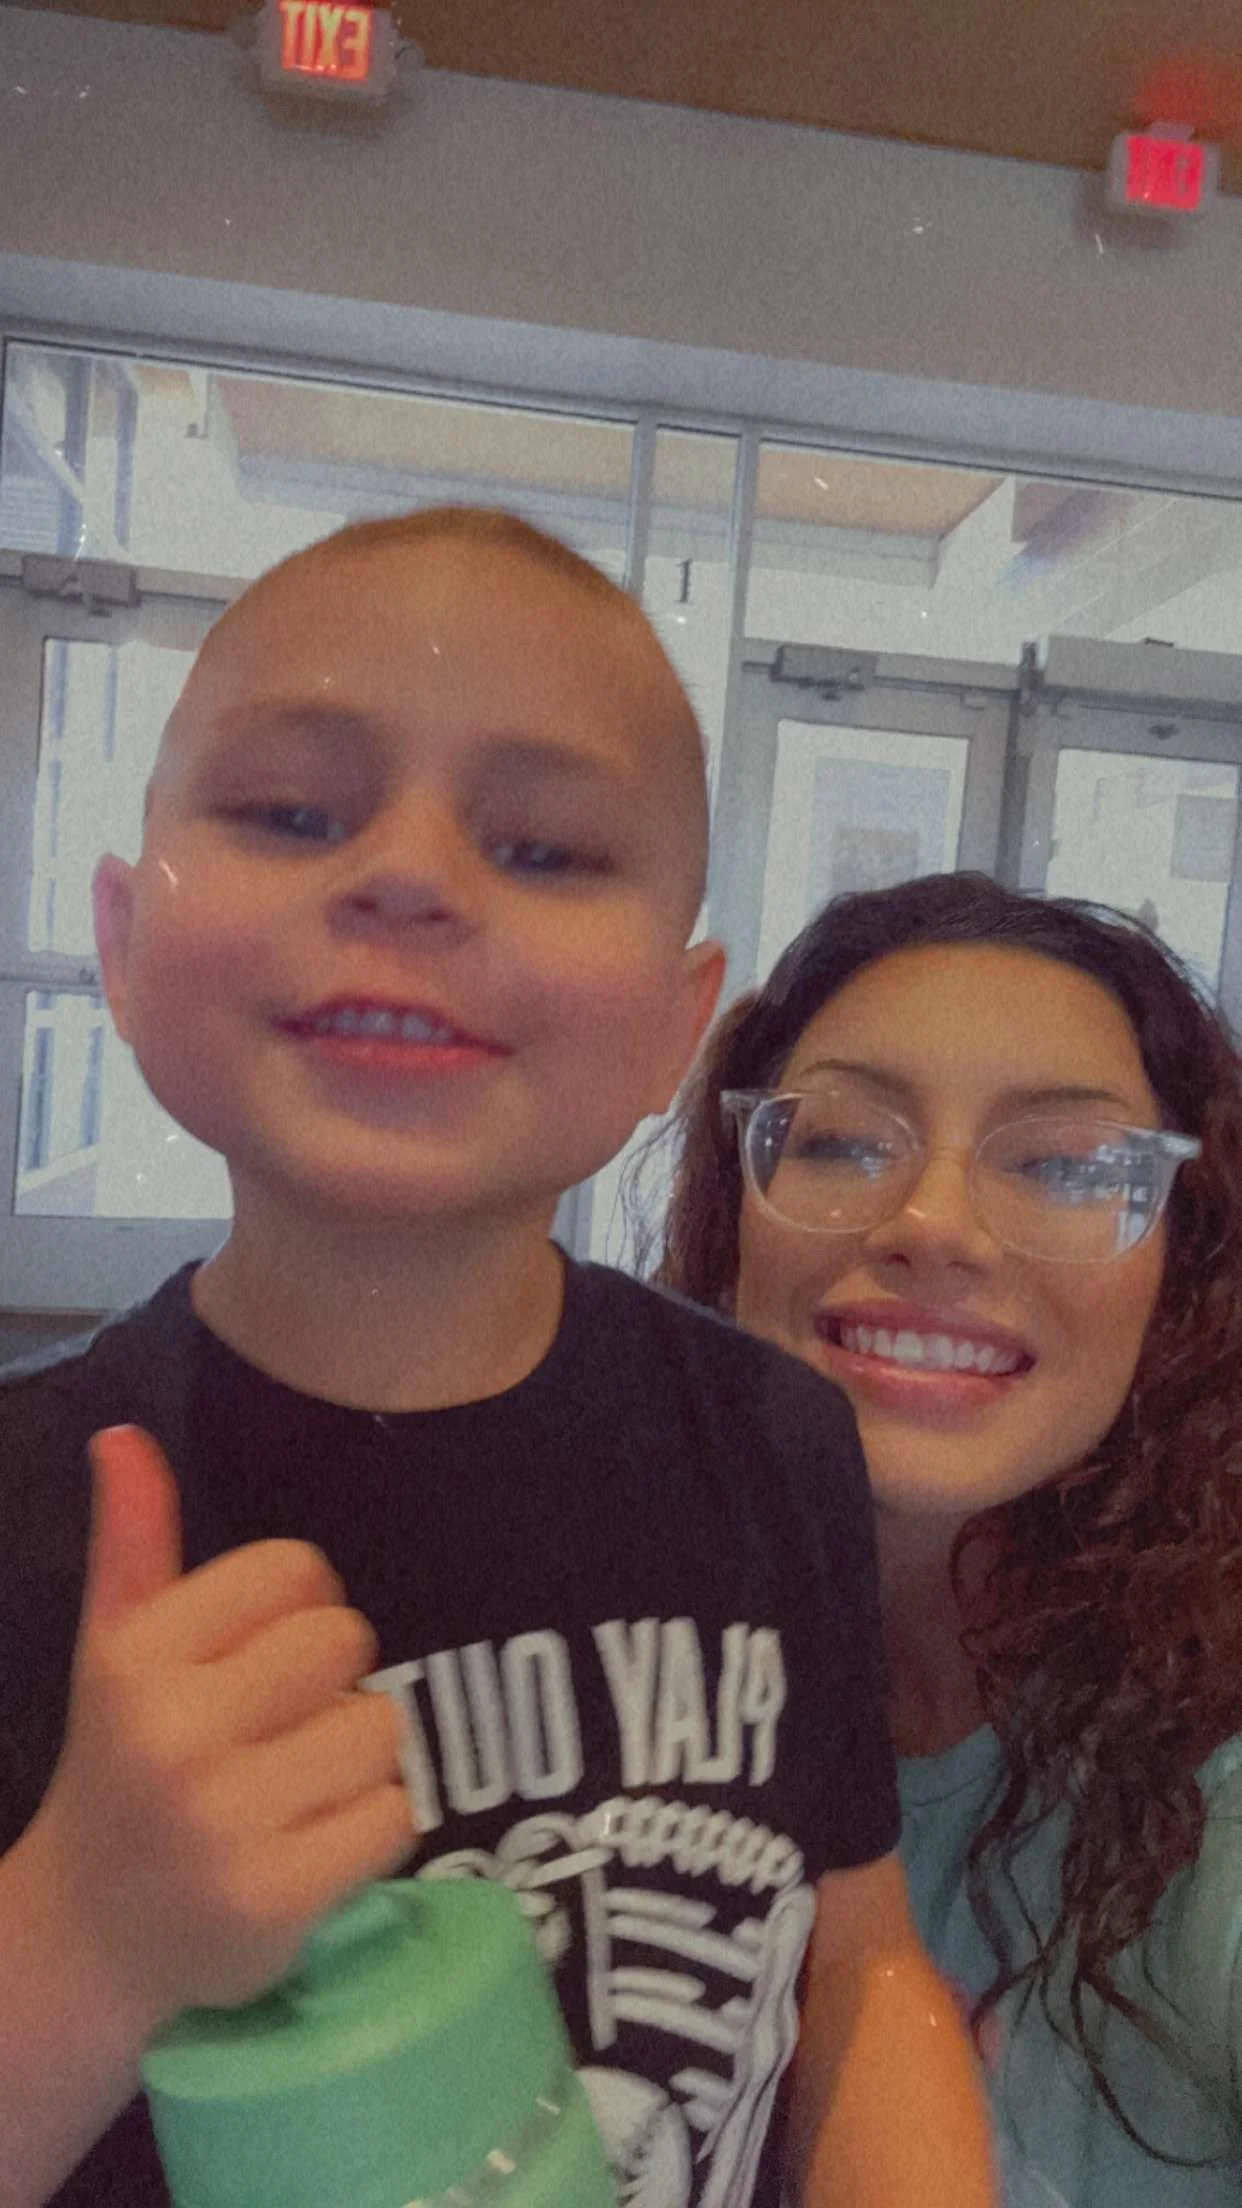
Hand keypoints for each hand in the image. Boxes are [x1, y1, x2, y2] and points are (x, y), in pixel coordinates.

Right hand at [25, 1424, 416, 2033]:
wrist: (88, 1936)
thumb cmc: (122, 1766)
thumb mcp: (113, 1649)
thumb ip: (133, 1539)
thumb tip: (122, 1434)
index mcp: (141, 1656)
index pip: (296, 1570)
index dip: (297, 1607)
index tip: (255, 1657)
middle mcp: (176, 1733)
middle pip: (347, 1642)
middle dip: (330, 1682)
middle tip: (277, 1730)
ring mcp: (225, 1822)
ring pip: (381, 1728)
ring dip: (357, 1758)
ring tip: (295, 1789)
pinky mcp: (277, 1898)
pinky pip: (396, 1815)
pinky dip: (373, 1829)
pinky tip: (313, 1844)